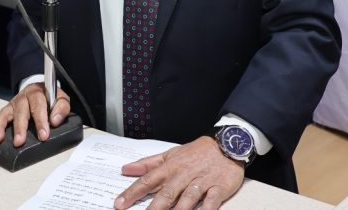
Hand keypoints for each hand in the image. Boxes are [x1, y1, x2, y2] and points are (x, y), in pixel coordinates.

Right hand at [0, 82, 70, 146]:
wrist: (38, 89)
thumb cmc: (49, 97)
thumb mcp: (61, 98)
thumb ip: (61, 107)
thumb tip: (55, 120)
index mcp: (37, 93)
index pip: (38, 106)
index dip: (41, 121)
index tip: (43, 134)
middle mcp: (22, 99)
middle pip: (20, 112)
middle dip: (19, 128)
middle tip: (19, 141)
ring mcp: (12, 105)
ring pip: (4, 114)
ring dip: (0, 127)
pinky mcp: (5, 111)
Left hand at [115, 136, 244, 209]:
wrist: (227, 144)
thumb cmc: (196, 152)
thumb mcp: (170, 154)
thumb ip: (148, 163)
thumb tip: (125, 169)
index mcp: (171, 166)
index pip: (148, 180)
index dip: (133, 192)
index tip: (120, 203)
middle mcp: (184, 174)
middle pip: (166, 193)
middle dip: (153, 208)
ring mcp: (202, 181)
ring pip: (187, 198)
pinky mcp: (218, 187)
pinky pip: (211, 201)